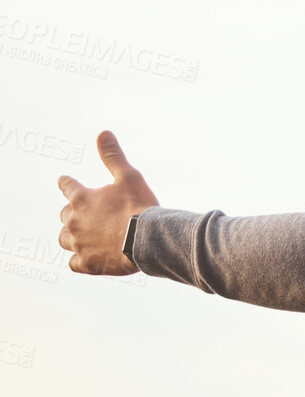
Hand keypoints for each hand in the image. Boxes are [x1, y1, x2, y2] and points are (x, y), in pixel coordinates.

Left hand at [57, 131, 158, 274]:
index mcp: (81, 198)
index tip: (66, 182)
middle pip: (63, 215)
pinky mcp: (88, 263)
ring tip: (81, 237)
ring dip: (70, 236)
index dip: (67, 183)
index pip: (66, 186)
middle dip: (71, 213)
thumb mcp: (128, 177)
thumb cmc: (138, 206)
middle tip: (85, 214)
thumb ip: (113, 157)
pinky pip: (74, 263)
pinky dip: (78, 261)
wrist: (148, 239)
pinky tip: (85, 259)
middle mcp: (74, 221)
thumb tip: (103, 133)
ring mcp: (79, 243)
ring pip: (64, 239)